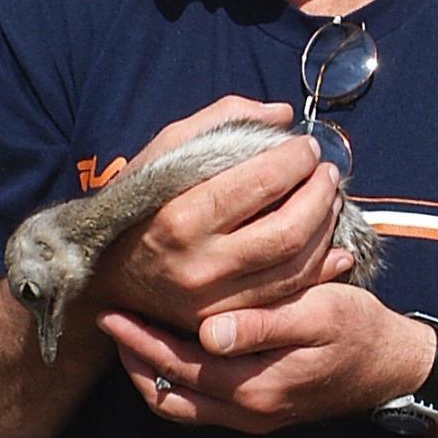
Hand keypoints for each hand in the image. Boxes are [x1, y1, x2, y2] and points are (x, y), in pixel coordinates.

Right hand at [88, 96, 352, 332]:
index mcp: (180, 217)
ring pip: (295, 268)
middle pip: (287, 231)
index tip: (307, 145)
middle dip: (320, 195)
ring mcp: (213, 302)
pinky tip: (334, 246)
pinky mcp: (224, 323)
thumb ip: (218, 122)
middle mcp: (198, 266)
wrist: (102, 275)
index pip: (258, 184)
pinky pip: (287, 298)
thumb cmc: (137, 204)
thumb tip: (280, 114)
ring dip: (326, 229)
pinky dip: (320, 271)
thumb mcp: (162, 154)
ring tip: (332, 200)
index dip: (294, 161)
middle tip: (328, 172)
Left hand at [98, 286, 435, 433]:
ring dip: (148, 375)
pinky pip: (198, 408)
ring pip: (178, 407)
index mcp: (256, 385)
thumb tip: (209, 334)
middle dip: (133, 355)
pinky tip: (166, 352)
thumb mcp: (318, 313)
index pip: (179, 365)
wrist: (392, 366)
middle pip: (168, 391)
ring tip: (127, 338)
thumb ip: (263, 325)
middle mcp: (246, 410)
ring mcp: (251, 417)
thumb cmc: (357, 328)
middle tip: (108, 317)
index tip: (113, 309)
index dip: (141, 338)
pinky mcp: (258, 414)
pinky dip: (173, 384)